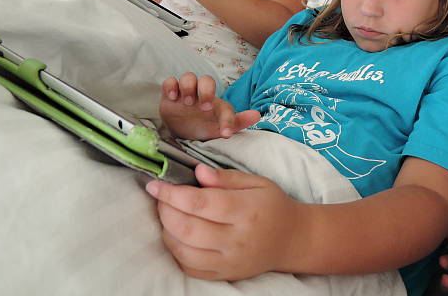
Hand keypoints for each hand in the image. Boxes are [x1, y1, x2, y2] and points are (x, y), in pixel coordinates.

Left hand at [145, 164, 302, 279]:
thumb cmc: (272, 205)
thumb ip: (225, 177)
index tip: (156, 184)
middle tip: (161, 197)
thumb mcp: (256, 182)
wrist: (291, 239)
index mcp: (246, 210)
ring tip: (168, 214)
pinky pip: (189, 268)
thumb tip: (197, 172)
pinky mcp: (223, 275)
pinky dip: (176, 251)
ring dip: (167, 231)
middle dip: (165, 210)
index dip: (172, 193)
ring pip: (183, 250)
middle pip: (187, 228)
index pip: (200, 203)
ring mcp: (229, 261)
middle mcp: (236, 239)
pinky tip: (178, 234)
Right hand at [161, 72, 259, 139]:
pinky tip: (172, 97)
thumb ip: (238, 122)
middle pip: (206, 80)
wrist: (181, 131)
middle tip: (204, 107)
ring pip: (188, 77)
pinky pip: (170, 81)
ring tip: (187, 102)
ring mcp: (186, 93)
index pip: (225, 106)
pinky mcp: (170, 95)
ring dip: (188, 86)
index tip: (226, 134)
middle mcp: (201, 94)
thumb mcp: (220, 128)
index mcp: (216, 104)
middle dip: (206, 91)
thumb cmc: (204, 127)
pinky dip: (170, 86)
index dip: (227, 119)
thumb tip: (257, 115)